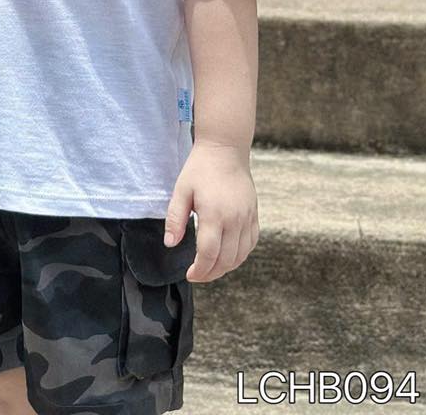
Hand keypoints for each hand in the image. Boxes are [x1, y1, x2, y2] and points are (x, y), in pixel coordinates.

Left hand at [163, 140, 258, 282]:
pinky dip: (240, 256)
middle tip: (197, 274)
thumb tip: (170, 244)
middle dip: (211, 273)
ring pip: (240, 256)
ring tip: (210, 268)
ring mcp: (247, 218)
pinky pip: (250, 244)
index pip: (209, 255)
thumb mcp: (181, 190)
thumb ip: (175, 219)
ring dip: (225, 267)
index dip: (199, 271)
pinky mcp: (254, 216)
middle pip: (226, 260)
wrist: (225, 150)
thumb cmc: (200, 169)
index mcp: (214, 214)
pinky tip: (228, 256)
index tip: (190, 275)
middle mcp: (235, 220)